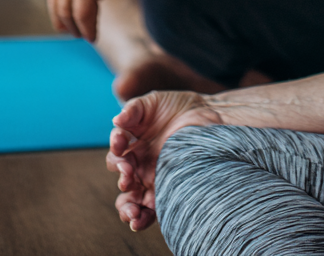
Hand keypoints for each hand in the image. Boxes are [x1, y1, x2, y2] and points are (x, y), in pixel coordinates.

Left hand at [43, 0, 156, 40]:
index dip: (58, 7)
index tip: (65, 19)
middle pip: (56, 3)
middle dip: (64, 21)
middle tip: (75, 32)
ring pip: (67, 12)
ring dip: (75, 27)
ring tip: (85, 34)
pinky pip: (82, 15)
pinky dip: (87, 28)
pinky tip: (92, 34)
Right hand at [107, 91, 222, 231]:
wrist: (208, 113)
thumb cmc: (176, 106)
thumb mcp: (152, 102)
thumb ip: (133, 109)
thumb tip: (117, 120)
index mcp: (133, 143)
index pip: (117, 150)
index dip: (116, 146)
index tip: (121, 142)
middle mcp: (140, 162)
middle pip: (122, 177)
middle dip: (122, 178)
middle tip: (128, 176)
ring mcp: (153, 177)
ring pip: (131, 199)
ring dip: (127, 208)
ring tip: (131, 212)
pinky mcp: (166, 190)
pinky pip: (150, 209)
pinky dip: (142, 218)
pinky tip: (139, 221)